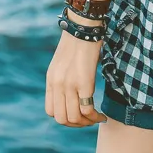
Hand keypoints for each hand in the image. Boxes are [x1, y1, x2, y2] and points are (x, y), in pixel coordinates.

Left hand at [45, 12, 108, 126]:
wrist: (83, 28)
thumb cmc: (76, 45)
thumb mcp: (62, 64)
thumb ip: (62, 80)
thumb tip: (70, 96)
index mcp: (51, 80)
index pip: (50, 111)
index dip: (64, 118)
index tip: (77, 115)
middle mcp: (57, 84)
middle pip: (61, 119)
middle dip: (76, 125)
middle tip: (89, 120)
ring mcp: (69, 84)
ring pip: (74, 118)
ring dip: (87, 122)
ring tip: (96, 118)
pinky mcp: (84, 82)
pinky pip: (86, 110)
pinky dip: (95, 117)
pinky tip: (102, 114)